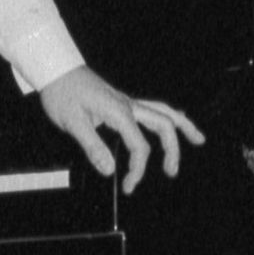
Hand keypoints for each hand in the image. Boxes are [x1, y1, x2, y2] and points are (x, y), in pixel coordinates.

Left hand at [38, 65, 204, 195]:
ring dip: (182, 125)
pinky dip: (167, 116)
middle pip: (163, 125)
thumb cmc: (61, 93)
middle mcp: (128, 105)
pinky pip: (153, 107)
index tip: (129, 186)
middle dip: (172, 149)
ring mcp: (126, 101)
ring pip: (163, 111)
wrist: (55, 69)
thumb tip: (109, 170)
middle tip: (171, 172)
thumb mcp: (73, 122)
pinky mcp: (121, 101)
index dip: (138, 169)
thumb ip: (93, 146)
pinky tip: (173, 122)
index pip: (140, 146)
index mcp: (119, 112)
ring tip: (198, 139)